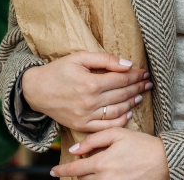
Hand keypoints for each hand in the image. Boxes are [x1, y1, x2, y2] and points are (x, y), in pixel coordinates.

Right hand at [21, 51, 151, 131]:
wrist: (36, 90)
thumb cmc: (58, 71)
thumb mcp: (79, 58)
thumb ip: (105, 59)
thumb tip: (128, 64)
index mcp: (90, 83)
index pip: (121, 79)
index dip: (136, 76)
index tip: (145, 73)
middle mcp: (90, 101)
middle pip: (122, 95)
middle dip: (138, 88)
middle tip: (148, 84)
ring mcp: (86, 116)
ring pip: (117, 111)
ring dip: (132, 103)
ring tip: (140, 96)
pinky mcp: (82, 126)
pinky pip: (106, 126)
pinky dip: (120, 121)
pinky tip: (128, 114)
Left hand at [51, 128, 168, 179]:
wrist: (163, 160)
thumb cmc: (142, 144)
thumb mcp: (117, 134)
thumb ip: (94, 140)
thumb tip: (75, 149)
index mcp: (102, 162)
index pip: (75, 169)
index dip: (62, 170)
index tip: (54, 171)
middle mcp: (106, 178)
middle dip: (79, 173)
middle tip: (83, 165)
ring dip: (89, 179)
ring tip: (95, 171)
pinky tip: (105, 175)